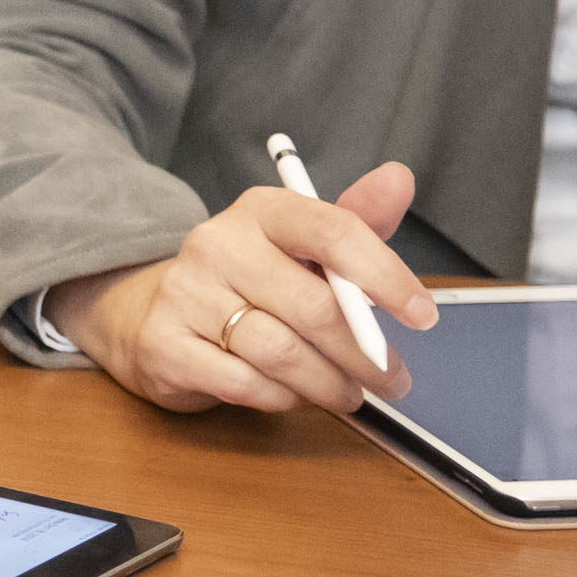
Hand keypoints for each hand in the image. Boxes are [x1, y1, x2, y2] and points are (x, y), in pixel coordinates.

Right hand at [52, 162, 438, 414]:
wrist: (153, 312)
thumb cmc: (247, 281)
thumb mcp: (301, 246)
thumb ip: (356, 222)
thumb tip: (399, 178)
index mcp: (261, 211)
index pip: (333, 232)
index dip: (387, 276)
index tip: (423, 315)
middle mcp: (216, 244)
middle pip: (314, 307)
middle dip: (364, 354)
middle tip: (391, 378)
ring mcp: (184, 294)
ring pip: (280, 352)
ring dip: (328, 384)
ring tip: (347, 394)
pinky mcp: (163, 344)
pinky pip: (243, 384)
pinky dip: (281, 399)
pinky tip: (292, 396)